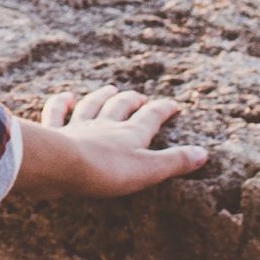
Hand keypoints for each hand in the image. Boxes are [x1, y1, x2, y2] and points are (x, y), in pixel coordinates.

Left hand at [16, 81, 206, 198]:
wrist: (63, 165)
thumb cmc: (108, 170)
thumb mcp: (148, 170)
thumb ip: (175, 162)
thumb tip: (204, 153)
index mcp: (130, 134)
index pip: (151, 117)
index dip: (164, 110)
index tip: (174, 104)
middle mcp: (106, 125)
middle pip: (121, 107)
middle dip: (132, 100)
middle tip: (139, 96)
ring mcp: (79, 127)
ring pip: (92, 106)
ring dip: (101, 97)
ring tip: (108, 89)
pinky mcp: (56, 134)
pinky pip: (57, 114)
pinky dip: (60, 104)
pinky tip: (65, 96)